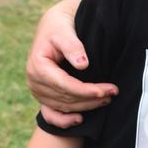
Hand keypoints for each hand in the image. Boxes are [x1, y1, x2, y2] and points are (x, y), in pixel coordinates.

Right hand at [26, 0, 116, 122]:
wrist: (53, 27)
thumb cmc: (59, 27)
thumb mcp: (65, 31)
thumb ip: (73, 46)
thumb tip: (83, 64)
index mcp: (37, 66)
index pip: (64, 85)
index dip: (85, 90)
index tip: (104, 90)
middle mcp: (34, 82)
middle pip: (65, 98)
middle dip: (90, 98)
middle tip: (113, 93)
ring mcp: (38, 90)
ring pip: (63, 106)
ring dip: (85, 106)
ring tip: (106, 99)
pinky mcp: (43, 95)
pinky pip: (50, 114)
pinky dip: (64, 121)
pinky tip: (79, 120)